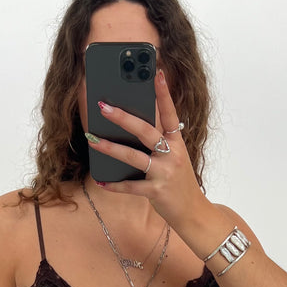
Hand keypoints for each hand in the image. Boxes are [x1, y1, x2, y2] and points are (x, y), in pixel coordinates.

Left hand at [86, 70, 207, 229]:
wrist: (193, 212)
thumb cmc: (179, 183)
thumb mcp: (174, 159)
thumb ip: (158, 144)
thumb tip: (129, 130)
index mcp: (177, 143)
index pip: (170, 113)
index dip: (163, 93)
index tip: (156, 73)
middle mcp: (172, 154)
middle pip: (145, 131)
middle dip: (123, 118)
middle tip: (103, 106)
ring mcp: (164, 173)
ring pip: (133, 157)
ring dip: (111, 148)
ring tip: (93, 140)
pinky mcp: (156, 191)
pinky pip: (131, 186)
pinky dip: (115, 184)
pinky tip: (101, 181)